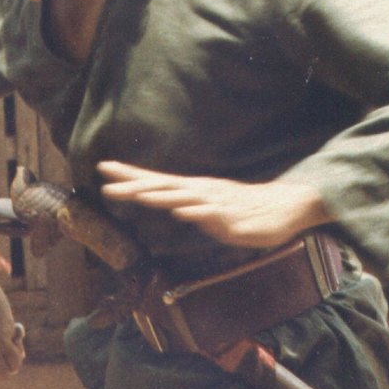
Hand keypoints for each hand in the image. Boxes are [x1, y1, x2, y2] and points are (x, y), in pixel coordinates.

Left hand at [96, 160, 329, 249]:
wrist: (287, 206)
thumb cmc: (245, 208)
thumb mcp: (210, 206)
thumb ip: (189, 206)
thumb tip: (169, 205)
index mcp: (193, 189)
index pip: (156, 180)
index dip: (130, 175)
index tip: (102, 168)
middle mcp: (201, 192)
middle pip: (163, 187)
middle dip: (135, 187)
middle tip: (106, 186)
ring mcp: (218, 204)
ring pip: (185, 199)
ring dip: (162, 197)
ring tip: (140, 196)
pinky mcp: (235, 220)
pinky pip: (215, 217)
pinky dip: (198, 214)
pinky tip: (184, 212)